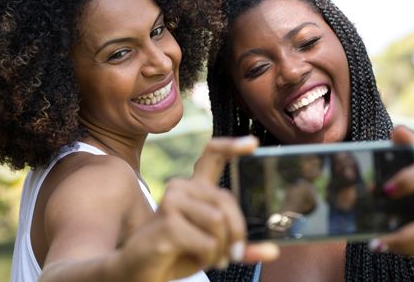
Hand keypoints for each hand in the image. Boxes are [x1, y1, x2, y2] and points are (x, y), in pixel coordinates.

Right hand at [121, 136, 278, 281]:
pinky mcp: (168, 220)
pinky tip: (194, 259)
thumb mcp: (214, 248)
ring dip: (220, 248)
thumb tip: (273, 250)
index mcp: (194, 188)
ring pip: (219, 221)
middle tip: (232, 255)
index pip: (213, 155)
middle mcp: (181, 187)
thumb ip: (240, 245)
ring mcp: (172, 201)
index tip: (254, 144)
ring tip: (208, 258)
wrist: (139, 271)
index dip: (233, 146)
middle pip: (227, 200)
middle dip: (236, 233)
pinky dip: (208, 257)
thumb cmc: (177, 255)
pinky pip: (207, 240)